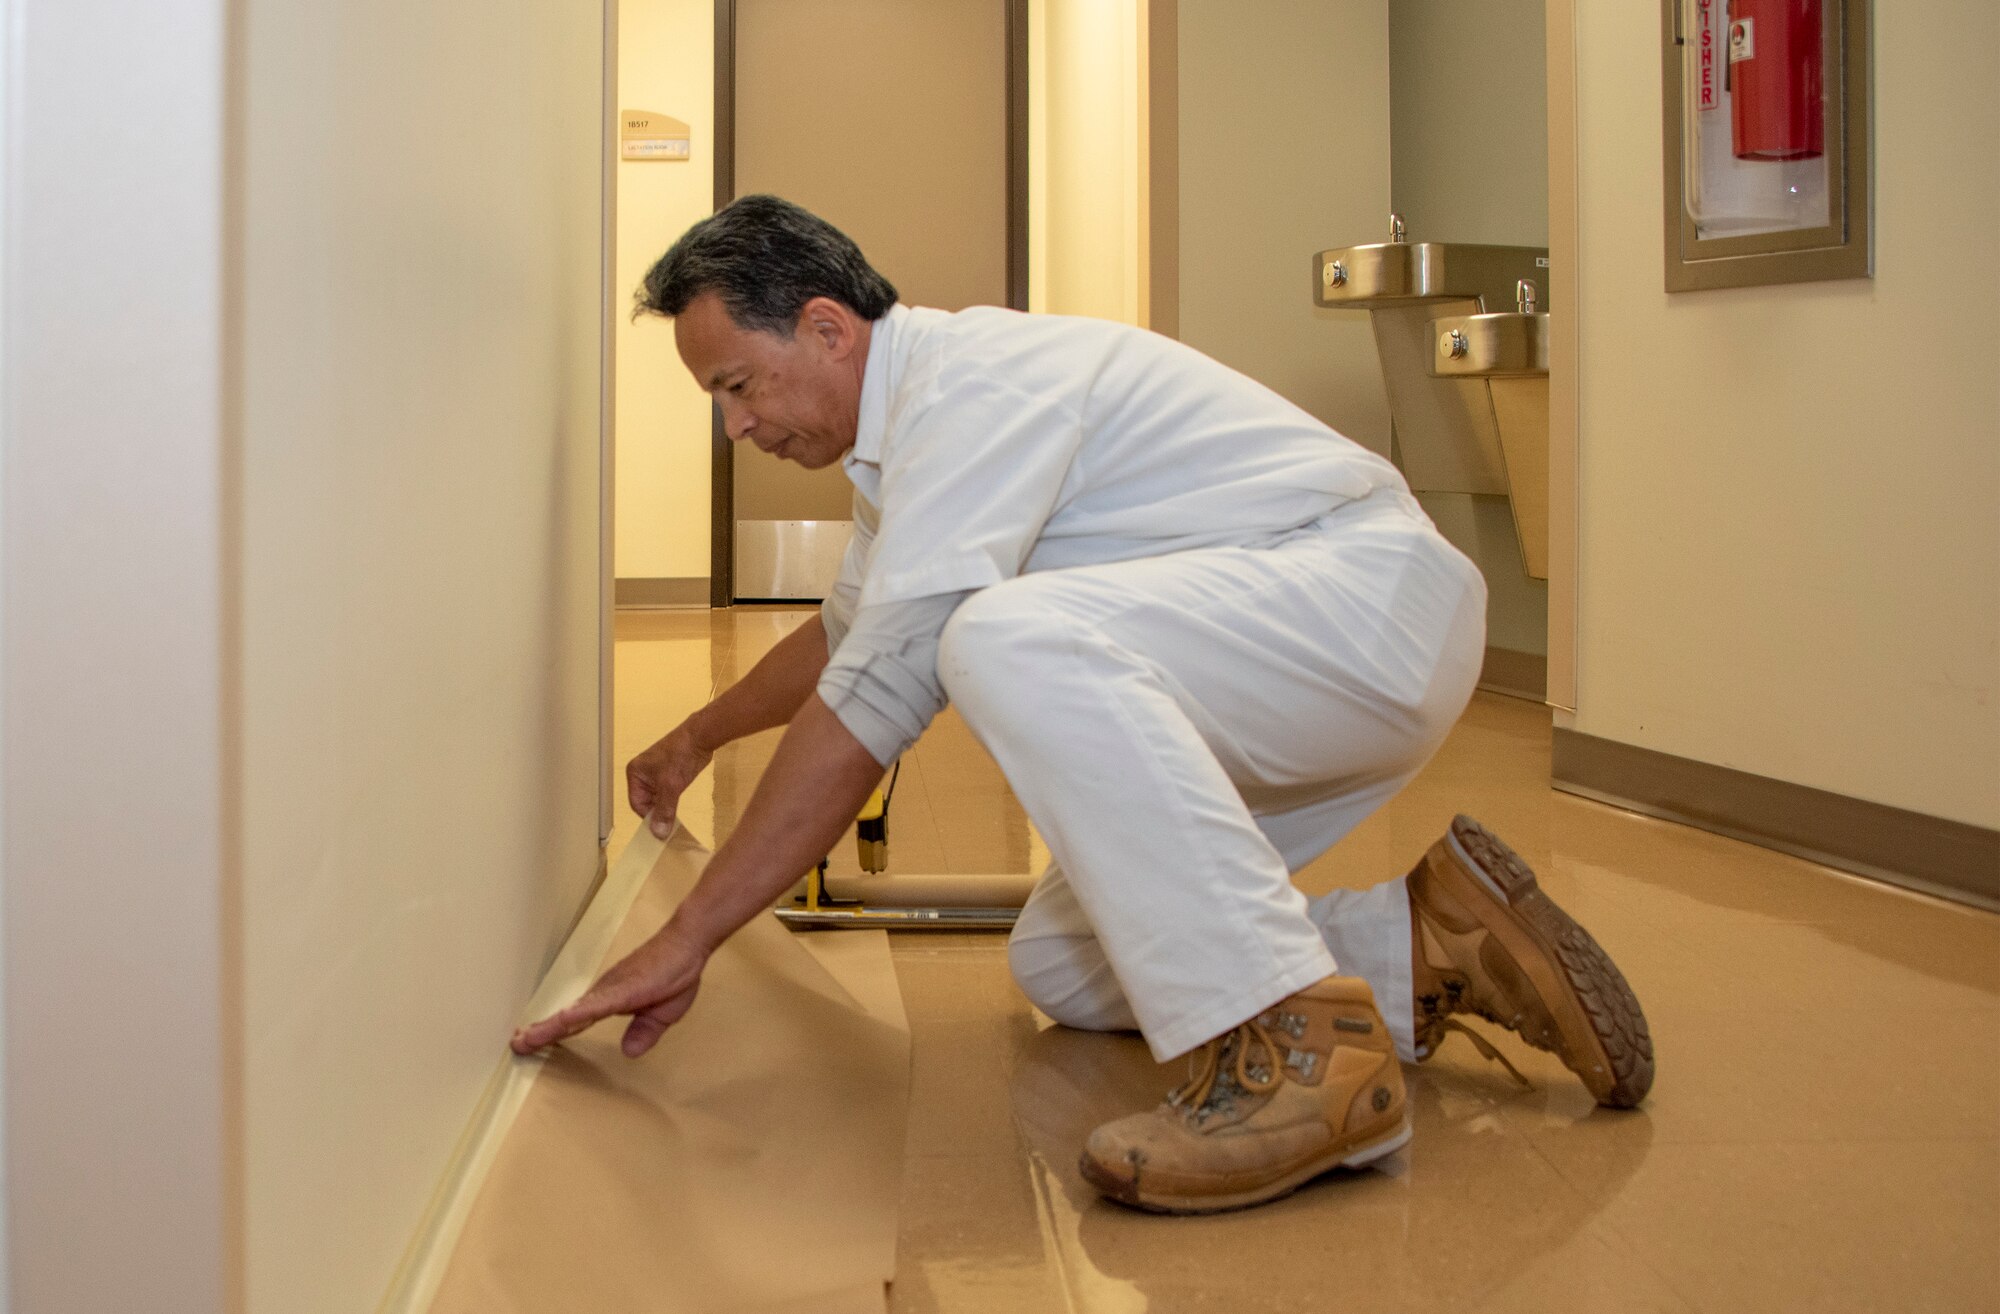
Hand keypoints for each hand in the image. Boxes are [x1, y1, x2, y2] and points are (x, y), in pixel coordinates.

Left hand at [511, 925, 709, 1057]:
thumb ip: (644, 1032)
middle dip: (542, 1032)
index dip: (554, 1032)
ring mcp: (612, 989)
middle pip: (568, 1018)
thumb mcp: (662, 1014)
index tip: (531, 1041)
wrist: (688, 943)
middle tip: (516, 1044)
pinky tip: (563, 1021)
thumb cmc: (675, 972)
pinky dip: (578, 1014)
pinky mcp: (624, 988)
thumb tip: (629, 1052)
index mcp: (612, 1000)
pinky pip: (597, 1005)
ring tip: (527, 1038)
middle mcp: (605, 994)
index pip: (577, 1021)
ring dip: (551, 1026)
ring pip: (576, 1013)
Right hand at [627, 722, 714, 837]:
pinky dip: (672, 803)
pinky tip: (679, 813)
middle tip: (668, 829)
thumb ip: (664, 810)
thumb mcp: (670, 786)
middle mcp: (642, 775)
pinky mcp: (670, 775)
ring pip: (657, 799)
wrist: (701, 737)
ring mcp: (656, 775)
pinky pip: (667, 794)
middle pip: (646, 802)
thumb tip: (658, 834)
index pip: (636, 803)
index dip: (648, 817)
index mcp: (635, 773)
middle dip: (657, 814)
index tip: (660, 830)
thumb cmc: (680, 758)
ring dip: (666, 809)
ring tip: (674, 823)